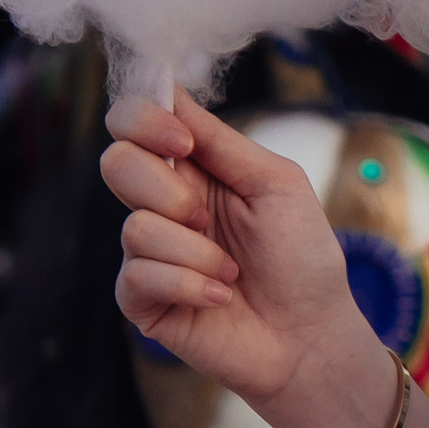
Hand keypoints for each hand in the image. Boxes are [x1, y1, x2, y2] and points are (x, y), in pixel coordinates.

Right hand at [101, 86, 378, 427]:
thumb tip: (169, 91)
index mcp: (193, 168)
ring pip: (135, 228)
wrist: (312, 336)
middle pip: (116, 164)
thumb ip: (221, 140)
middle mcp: (162, 205)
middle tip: (207, 218)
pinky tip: (220, 298)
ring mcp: (149, 253)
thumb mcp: (276, 183)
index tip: (184, 142)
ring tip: (232, 273)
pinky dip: (188, 283)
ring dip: (195, 251)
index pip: (133, 122)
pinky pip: (139, 276)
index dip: (144, 120)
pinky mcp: (143, 301)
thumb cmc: (302, 258)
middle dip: (166, 190)